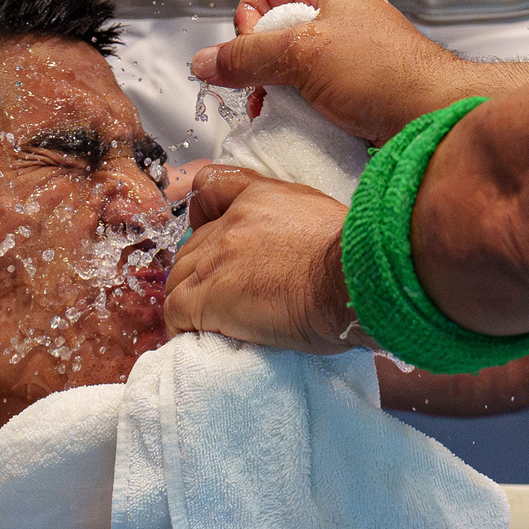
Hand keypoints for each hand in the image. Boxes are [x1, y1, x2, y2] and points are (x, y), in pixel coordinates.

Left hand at [166, 165, 364, 353]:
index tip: (216, 244)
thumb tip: (295, 252)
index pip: (207, 192)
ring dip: (189, 302)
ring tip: (212, 323)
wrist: (351, 277)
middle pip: (190, 248)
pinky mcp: (208, 297)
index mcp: (258, 199)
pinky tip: (199, 337)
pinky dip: (181, 327)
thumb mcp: (325, 216)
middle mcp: (229, 224)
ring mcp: (215, 260)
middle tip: (222, 298)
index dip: (204, 220)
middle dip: (199, 273)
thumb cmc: (354, 258)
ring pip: (177, 280)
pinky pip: (174, 313)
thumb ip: (295, 222)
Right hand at [189, 0, 487, 146]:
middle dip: (260, 64)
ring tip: (279, 112)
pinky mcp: (356, 97)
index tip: (250, 48)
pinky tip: (301, 126)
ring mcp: (350, 62)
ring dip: (278, 94)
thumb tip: (204, 61)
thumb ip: (247, 56)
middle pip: (277, 34)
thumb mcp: (302, 54)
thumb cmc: (384, 74)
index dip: (249, 16)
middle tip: (260, 88)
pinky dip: (300, 113)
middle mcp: (342, 23)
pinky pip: (313, 100)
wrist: (433, 120)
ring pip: (293, 72)